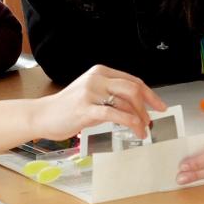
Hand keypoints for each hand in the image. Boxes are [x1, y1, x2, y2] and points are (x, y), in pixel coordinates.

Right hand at [31, 65, 167, 140]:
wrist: (43, 115)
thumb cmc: (68, 108)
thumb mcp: (92, 94)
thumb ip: (111, 94)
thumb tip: (138, 106)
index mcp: (100, 72)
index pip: (133, 80)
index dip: (150, 94)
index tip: (160, 106)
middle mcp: (97, 78)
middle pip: (133, 88)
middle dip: (147, 106)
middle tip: (150, 121)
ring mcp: (91, 92)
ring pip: (127, 102)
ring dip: (140, 119)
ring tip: (142, 131)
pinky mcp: (86, 108)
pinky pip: (115, 114)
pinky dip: (130, 123)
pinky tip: (134, 130)